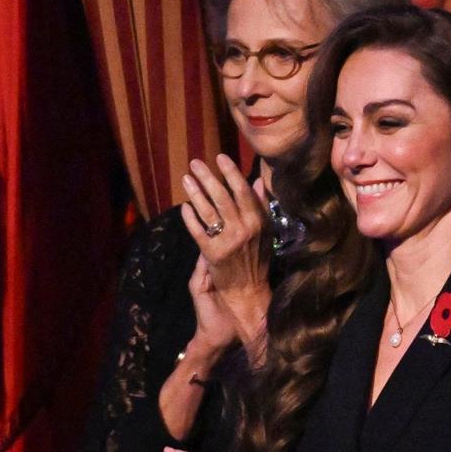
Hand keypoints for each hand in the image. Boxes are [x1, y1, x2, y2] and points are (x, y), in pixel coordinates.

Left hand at [180, 154, 270, 346]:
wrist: (248, 294)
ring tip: (186, 179)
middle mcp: (244, 230)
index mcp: (259, 223)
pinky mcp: (212, 255)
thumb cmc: (257, 261)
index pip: (243, 192)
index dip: (231, 173)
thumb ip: (260, 207)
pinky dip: (190, 219)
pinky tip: (184, 208)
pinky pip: (198, 232)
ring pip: (209, 212)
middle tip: (196, 163)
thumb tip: (257, 182)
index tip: (220, 157)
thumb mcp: (265, 232)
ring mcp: (228, 242)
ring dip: (196, 193)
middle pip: (223, 198)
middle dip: (209, 178)